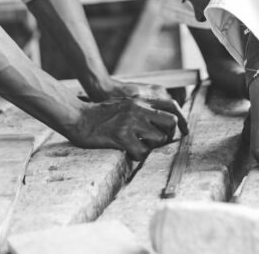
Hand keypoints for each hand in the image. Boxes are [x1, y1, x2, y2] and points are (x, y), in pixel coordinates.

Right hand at [67, 98, 182, 159]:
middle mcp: (138, 110)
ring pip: (158, 139)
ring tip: (139, 147)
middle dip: (167, 136)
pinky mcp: (121, 136)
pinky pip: (141, 152)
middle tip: (156, 143)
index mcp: (140, 102)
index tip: (181, 133)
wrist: (78, 117)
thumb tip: (155, 124)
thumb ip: (139, 111)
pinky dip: (138, 156)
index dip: (178, 123)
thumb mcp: (123, 105)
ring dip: (151, 147)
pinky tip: (129, 153)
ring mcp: (130, 123)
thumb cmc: (99, 115)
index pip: (171, 109)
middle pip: (170, 123)